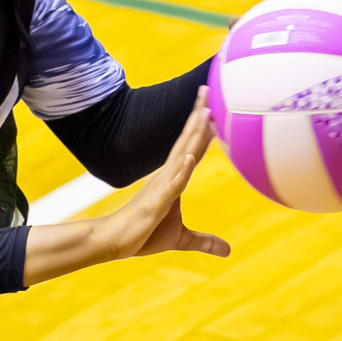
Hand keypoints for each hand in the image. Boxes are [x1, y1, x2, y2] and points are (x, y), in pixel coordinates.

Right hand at [103, 87, 229, 258]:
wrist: (114, 243)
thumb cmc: (143, 236)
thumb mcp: (181, 239)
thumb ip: (204, 241)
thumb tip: (227, 251)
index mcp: (172, 178)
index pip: (191, 147)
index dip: (202, 127)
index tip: (212, 105)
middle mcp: (167, 176)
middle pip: (187, 141)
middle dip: (198, 115)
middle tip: (208, 89)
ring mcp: (161, 187)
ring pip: (181, 155)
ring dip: (193, 134)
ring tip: (205, 112)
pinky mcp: (156, 202)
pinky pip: (172, 184)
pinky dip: (182, 170)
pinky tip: (191, 156)